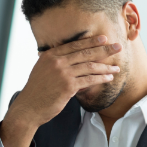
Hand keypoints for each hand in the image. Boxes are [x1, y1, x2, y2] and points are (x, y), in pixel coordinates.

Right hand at [0, 35, 121, 146]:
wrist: (28, 107)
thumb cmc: (37, 91)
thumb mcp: (42, 70)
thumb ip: (56, 62)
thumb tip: (73, 60)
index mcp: (50, 55)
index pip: (74, 45)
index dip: (90, 41)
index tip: (103, 39)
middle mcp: (57, 61)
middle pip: (85, 53)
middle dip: (104, 50)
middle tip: (117, 47)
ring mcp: (62, 73)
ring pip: (89, 66)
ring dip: (106, 67)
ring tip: (116, 67)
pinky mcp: (68, 86)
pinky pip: (89, 80)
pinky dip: (101, 78)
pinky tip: (109, 78)